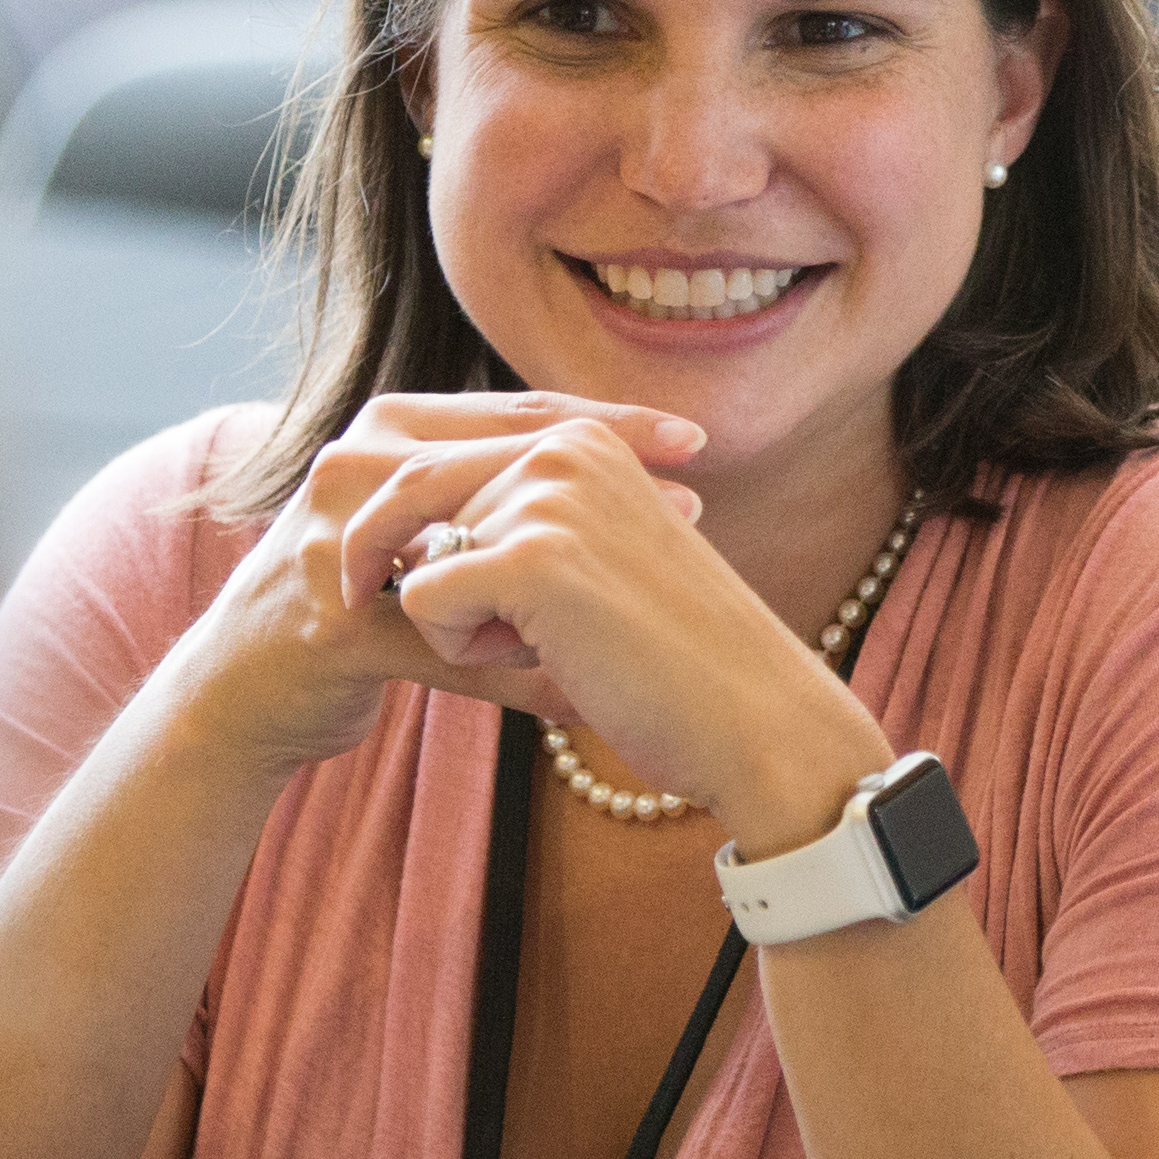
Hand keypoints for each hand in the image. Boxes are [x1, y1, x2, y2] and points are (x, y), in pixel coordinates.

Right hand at [163, 393, 707, 777]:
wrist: (244, 689)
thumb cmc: (352, 607)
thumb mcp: (428, 539)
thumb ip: (505, 510)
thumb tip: (631, 514)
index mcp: (390, 430)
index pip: (517, 411)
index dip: (608, 421)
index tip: (696, 440)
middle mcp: (358, 466)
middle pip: (503, 458)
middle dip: (604, 475)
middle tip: (698, 496)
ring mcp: (336, 540)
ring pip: (473, 546)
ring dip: (559, 573)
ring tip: (641, 581)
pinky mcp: (330, 623)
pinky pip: (443, 642)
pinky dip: (510, 671)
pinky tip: (574, 693)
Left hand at [374, 419, 896, 844]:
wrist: (751, 720)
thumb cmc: (672, 659)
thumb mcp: (597, 556)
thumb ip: (525, 520)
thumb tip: (408, 536)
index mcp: (582, 438)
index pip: (442, 463)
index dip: (411, 528)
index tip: (408, 579)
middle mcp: (562, 448)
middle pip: (412, 497)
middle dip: (428, 571)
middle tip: (514, 632)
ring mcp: (548, 498)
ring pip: (414, 555)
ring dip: (460, 618)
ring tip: (557, 643)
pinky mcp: (532, 559)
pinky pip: (422, 600)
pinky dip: (459, 648)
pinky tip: (543, 658)